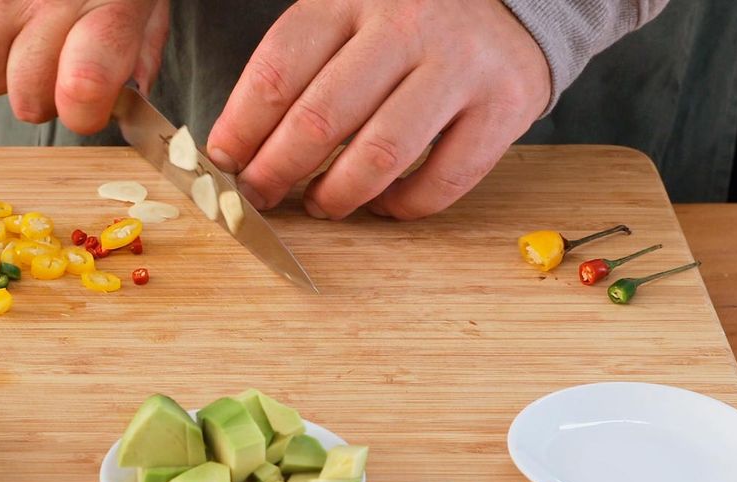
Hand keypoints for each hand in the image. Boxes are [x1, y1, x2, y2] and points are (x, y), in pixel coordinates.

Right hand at [0, 0, 168, 133]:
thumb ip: (138, 51)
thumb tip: (123, 101)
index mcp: (111, 5)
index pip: (85, 84)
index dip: (82, 111)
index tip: (83, 106)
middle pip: (28, 97)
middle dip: (42, 95)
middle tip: (55, 64)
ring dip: (2, 68)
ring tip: (23, 33)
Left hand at [206, 0, 550, 219]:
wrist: (514, 0)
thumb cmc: (406, 24)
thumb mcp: (345, 17)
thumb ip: (297, 71)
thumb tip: (235, 149)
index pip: (278, 70)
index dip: (241, 127)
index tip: (221, 163)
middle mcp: (407, 25)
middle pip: (321, 119)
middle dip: (276, 172)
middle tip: (260, 196)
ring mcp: (460, 65)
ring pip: (380, 155)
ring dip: (337, 195)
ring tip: (319, 205)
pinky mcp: (505, 105)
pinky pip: (443, 179)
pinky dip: (404, 206)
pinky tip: (383, 205)